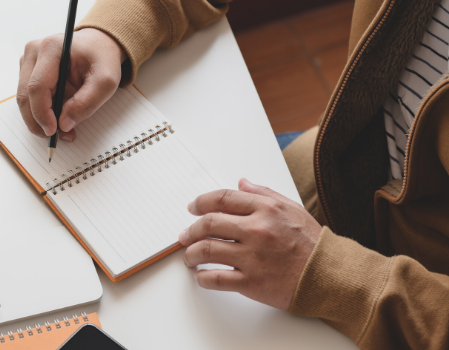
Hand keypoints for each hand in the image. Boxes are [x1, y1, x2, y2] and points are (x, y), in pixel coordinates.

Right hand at [17, 28, 125, 140]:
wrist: (98, 45)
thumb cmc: (101, 59)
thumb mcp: (105, 81)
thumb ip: (86, 103)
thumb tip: (64, 125)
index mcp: (51, 48)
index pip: (37, 86)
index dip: (42, 113)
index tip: (54, 131)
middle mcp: (34, 51)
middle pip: (25, 95)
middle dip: (38, 122)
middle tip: (56, 137)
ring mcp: (28, 60)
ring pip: (24, 99)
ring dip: (38, 120)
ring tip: (61, 130)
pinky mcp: (27, 70)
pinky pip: (28, 97)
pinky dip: (39, 113)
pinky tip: (56, 118)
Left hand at [179, 178, 321, 309]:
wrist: (330, 276)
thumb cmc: (312, 243)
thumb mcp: (291, 209)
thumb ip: (264, 194)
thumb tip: (241, 184)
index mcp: (266, 209)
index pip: (222, 199)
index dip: (201, 202)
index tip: (192, 208)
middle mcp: (257, 230)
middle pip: (208, 224)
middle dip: (190, 230)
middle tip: (185, 235)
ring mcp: (252, 257)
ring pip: (206, 250)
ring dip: (191, 254)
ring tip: (189, 257)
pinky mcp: (251, 282)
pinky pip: (215, 278)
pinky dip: (202, 278)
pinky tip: (201, 276)